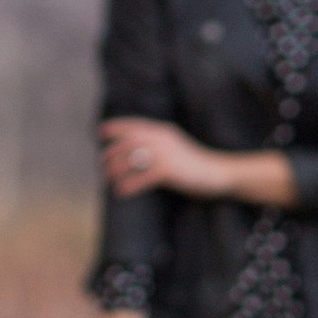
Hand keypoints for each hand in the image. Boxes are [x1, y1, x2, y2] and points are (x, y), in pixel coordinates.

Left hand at [101, 117, 216, 198]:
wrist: (218, 173)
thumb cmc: (194, 164)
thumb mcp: (175, 146)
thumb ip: (157, 144)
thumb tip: (132, 152)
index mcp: (163, 131)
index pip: (133, 125)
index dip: (114, 128)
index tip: (100, 133)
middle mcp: (162, 139)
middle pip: (127, 143)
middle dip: (111, 154)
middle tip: (103, 165)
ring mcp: (166, 154)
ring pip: (131, 159)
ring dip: (116, 170)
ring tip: (109, 179)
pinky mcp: (169, 171)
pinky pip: (141, 177)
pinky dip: (128, 185)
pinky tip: (121, 192)